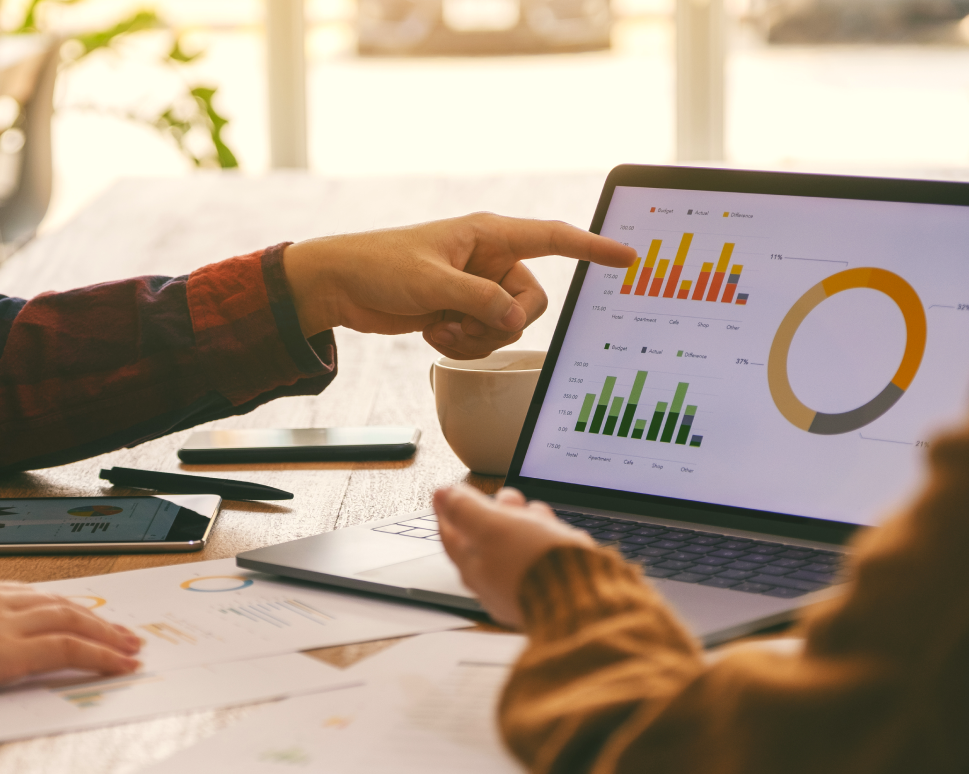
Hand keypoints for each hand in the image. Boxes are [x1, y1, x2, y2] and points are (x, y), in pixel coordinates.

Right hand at [0, 582, 141, 694]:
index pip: (31, 595)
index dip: (61, 604)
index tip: (81, 611)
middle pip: (61, 604)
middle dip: (96, 618)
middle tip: (122, 631)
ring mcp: (9, 625)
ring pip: (75, 622)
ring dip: (109, 635)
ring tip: (132, 648)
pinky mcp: (13, 653)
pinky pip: (71, 650)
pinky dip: (102, 656)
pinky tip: (121, 665)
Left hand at [283, 213, 637, 359]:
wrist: (341, 285)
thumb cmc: (380, 266)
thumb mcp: (432, 282)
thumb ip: (480, 301)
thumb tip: (515, 321)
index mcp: (489, 235)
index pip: (553, 238)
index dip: (592, 248)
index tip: (627, 257)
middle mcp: (490, 260)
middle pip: (530, 302)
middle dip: (500, 321)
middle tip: (462, 319)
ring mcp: (477, 289)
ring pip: (507, 326)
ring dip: (475, 336)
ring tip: (438, 324)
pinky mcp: (462, 312)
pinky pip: (484, 340)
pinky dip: (461, 344)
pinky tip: (431, 332)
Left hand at [434, 485, 593, 627]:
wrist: (581, 599)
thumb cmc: (534, 566)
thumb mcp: (494, 526)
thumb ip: (466, 509)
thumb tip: (443, 494)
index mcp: (472, 567)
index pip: (450, 535)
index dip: (447, 509)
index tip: (444, 493)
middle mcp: (492, 582)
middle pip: (485, 540)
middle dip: (495, 512)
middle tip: (506, 496)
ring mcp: (519, 587)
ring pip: (515, 546)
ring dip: (524, 522)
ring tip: (535, 509)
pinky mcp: (546, 589)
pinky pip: (539, 558)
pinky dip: (543, 539)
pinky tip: (554, 530)